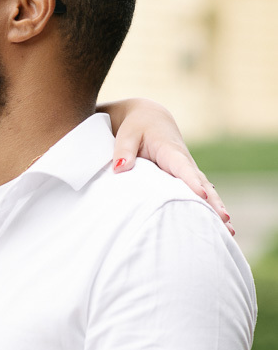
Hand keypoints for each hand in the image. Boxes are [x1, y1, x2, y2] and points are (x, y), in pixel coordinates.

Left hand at [102, 98, 232, 234]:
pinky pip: (200, 195)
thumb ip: (123, 150)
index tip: (201, 195)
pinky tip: (221, 227)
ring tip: (229, 231)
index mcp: (171, 151)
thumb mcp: (127, 134)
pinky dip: (210, 209)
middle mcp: (185, 163)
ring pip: (205, 192)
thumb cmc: (138, 126)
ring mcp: (188, 172)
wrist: (150, 118)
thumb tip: (120, 168)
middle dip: (213, 202)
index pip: (182, 167)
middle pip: (201, 184)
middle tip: (224, 219)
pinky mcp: (186, 179)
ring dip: (216, 209)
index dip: (192, 181)